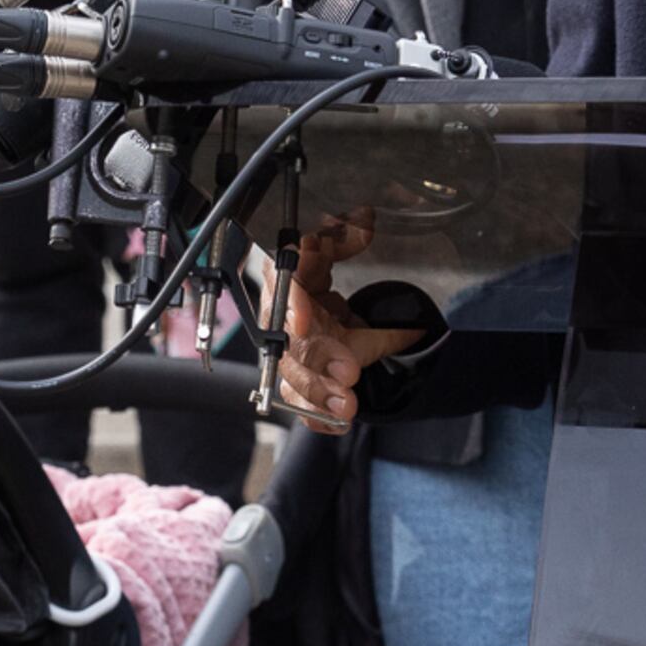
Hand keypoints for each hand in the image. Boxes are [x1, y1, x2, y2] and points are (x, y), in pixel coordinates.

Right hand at [271, 214, 428, 433]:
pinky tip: (336, 424)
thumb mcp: (330, 255)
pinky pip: (301, 406)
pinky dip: (318, 418)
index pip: (282, 294)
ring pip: (295, 381)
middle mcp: (282, 327)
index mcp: (285, 289)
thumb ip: (345, 241)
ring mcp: (288, 359)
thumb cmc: (314, 285)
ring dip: (319, 396)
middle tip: (349, 373)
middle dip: (319, 362)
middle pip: (293, 347)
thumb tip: (363, 221)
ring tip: (347, 406)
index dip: (292, 308)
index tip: (305, 322)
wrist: (318, 316)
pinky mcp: (297, 385)